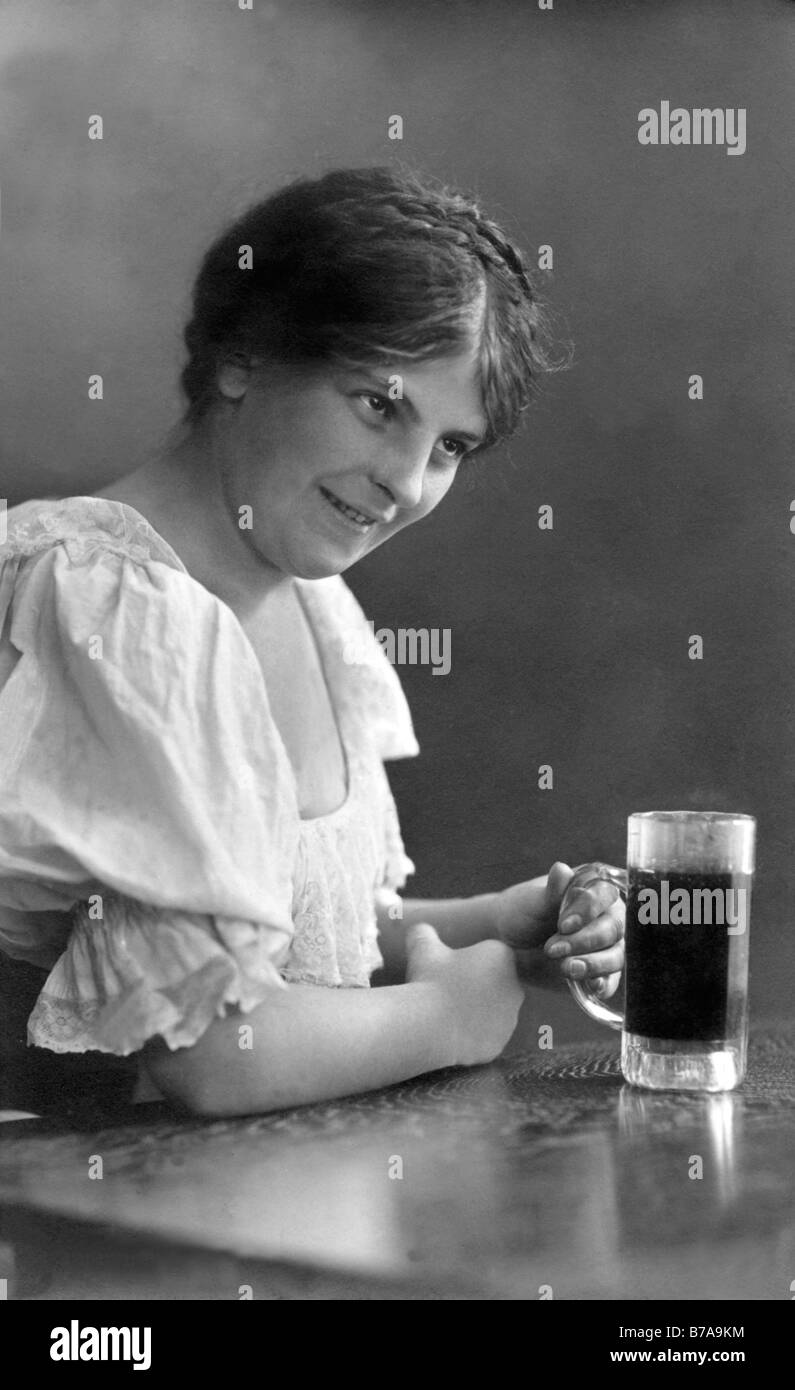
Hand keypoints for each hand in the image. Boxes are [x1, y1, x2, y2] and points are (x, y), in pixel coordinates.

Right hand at [405, 921, 523, 1066]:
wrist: (431, 1026)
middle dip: (476, 987)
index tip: (450, 969)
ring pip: (492, 1012)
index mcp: (502, 957)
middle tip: (446, 992)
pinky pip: (486, 1037)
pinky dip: (471, 1036)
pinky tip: (451, 1033)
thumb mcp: (422, 948)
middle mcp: (515, 986)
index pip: (491, 956)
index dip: (469, 962)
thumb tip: (420, 928)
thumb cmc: (429, 980)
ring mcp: (510, 1018)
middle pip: (495, 983)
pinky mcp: (500, 1043)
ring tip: (446, 1014)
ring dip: (475, 1012)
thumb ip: (424, 933)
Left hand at [494, 861, 624, 997]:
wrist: (511, 940)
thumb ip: (550, 891)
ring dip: (594, 963)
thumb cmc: (524, 911)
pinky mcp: (600, 969)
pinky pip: (612, 978)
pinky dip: (605, 983)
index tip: (562, 925)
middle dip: (585, 941)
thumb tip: (561, 869)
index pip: (604, 895)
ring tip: (566, 969)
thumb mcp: (532, 902)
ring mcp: (606, 945)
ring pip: (617, 954)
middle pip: (613, 928)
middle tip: (552, 949)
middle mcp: (607, 916)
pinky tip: (593, 986)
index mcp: (594, 890)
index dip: (588, 910)